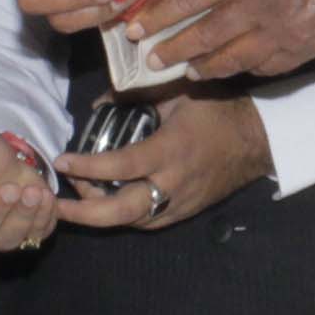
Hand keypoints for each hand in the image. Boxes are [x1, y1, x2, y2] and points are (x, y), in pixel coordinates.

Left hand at [52, 88, 272, 231]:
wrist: (257, 140)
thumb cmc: (217, 109)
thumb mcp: (177, 92)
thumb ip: (136, 96)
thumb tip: (98, 104)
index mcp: (170, 150)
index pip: (120, 167)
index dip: (87, 168)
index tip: (61, 161)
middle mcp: (173, 183)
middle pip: (121, 212)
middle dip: (85, 213)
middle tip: (57, 206)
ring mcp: (180, 203)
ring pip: (132, 222)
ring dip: (101, 215)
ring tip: (78, 200)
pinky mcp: (186, 212)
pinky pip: (148, 222)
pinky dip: (124, 217)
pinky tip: (108, 205)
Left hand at [125, 0, 314, 80]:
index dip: (161, 15)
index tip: (137, 28)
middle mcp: (262, 3)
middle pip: (205, 35)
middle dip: (172, 50)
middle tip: (150, 61)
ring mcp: (283, 32)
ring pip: (231, 59)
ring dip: (203, 68)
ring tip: (186, 72)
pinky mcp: (305, 50)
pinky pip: (265, 67)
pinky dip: (244, 70)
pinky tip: (231, 70)